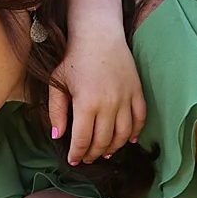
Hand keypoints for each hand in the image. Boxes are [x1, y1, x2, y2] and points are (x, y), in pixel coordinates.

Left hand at [49, 33, 145, 164]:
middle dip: (93, 154)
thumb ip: (56, 112)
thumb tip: (57, 136)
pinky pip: (140, 119)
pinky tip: (127, 140)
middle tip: (86, 159)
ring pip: (123, 134)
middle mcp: (109, 105)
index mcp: (86, 104)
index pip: (82, 139)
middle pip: (103, 141)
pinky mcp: (137, 92)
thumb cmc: (73, 60)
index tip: (73, 161)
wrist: (98, 36)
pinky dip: (135, 133)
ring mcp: (126, 99)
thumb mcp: (57, 84)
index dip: (77, 153)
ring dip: (114, 148)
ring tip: (105, 153)